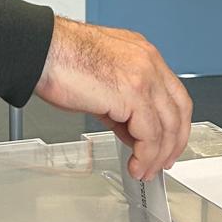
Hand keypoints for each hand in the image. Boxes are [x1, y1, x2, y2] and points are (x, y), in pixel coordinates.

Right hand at [33, 17, 192, 179]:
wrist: (42, 51)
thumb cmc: (61, 60)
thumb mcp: (102, 81)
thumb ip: (123, 105)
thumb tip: (131, 131)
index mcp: (143, 55)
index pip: (173, 93)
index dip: (174, 122)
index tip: (167, 142)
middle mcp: (149, 62)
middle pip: (179, 109)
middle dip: (174, 142)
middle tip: (163, 162)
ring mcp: (144, 77)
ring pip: (167, 125)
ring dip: (158, 154)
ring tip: (145, 170)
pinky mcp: (133, 94)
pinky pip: (150, 134)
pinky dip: (146, 155)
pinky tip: (136, 164)